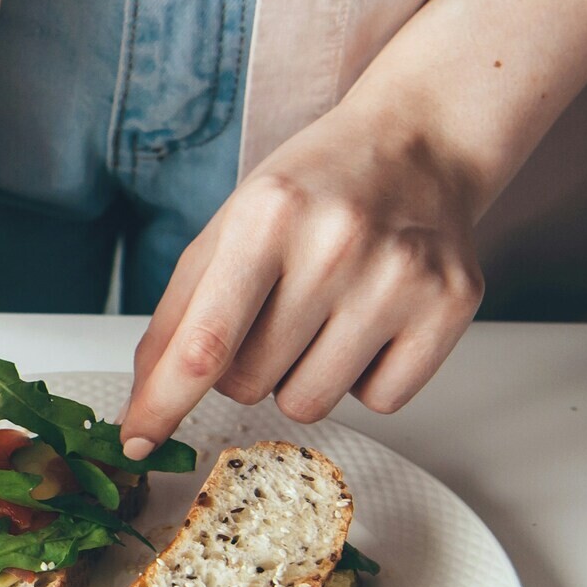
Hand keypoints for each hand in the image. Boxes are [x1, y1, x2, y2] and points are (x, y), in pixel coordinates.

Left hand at [120, 0, 586, 451]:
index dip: (162, 403)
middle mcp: (336, 245)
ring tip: (323, 313)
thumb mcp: (231, 225)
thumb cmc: (315, 189)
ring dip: (301, 376)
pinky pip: (381, 401)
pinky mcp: (450, 306)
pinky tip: (372, 321)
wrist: (420, 145)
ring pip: (310, 404)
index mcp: (267, 216)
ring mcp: (400, 278)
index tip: (135, 442)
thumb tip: (146, 395)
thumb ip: (180, 310)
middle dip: (243, 366)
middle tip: (273, 311)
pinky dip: (366, 377)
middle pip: (249, 384)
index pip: (204, 342)